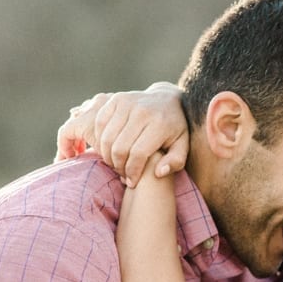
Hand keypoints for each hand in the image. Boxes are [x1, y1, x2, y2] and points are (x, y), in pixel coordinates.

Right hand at [55, 83, 188, 186]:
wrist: (166, 99)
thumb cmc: (174, 129)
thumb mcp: (182, 146)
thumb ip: (175, 162)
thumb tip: (158, 173)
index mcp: (159, 124)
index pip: (138, 154)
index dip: (132, 172)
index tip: (131, 182)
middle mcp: (142, 111)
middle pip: (120, 147)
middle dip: (119, 166)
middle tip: (122, 174)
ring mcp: (127, 102)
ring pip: (107, 138)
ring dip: (108, 156)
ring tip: (116, 164)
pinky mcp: (116, 99)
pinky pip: (100, 124)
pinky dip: (100, 139)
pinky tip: (109, 149)